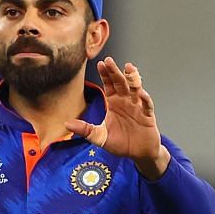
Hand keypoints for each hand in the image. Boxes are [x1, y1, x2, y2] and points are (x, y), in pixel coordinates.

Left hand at [66, 57, 165, 176]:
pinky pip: (146, 105)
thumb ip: (86, 130)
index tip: (100, 64)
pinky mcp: (148, 116)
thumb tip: (67, 124)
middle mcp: (126, 101)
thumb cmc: (120, 143)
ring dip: (133, 79)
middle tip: (109, 60)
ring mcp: (138, 106)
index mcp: (114, 102)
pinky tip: (141, 93)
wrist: (138, 153)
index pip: (109, 84)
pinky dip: (144, 99)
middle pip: (121, 83)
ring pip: (135, 89)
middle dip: (115, 71)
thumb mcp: (100, 137)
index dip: (105, 74)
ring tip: (129, 68)